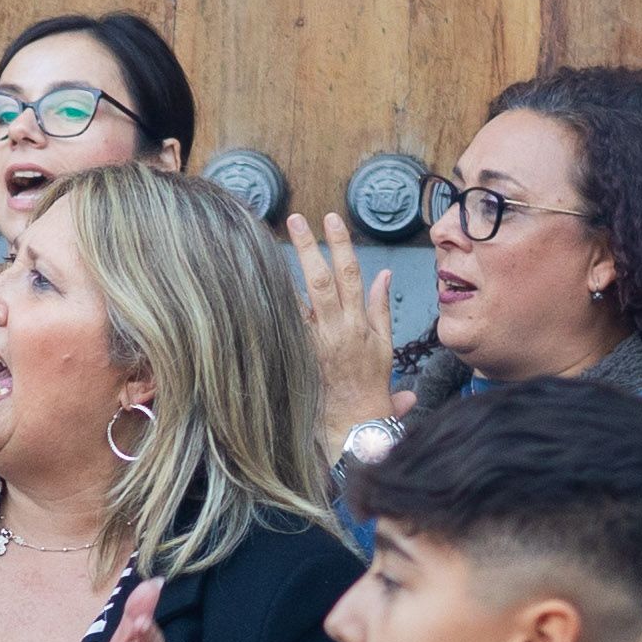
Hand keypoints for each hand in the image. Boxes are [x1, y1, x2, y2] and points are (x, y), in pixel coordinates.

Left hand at [287, 212, 414, 439]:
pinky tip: (256, 289)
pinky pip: (283, 328)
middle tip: (295, 220)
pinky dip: (272, 308)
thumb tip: (383, 273)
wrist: (354, 422)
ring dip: (283, 273)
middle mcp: (334, 330)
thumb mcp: (384, 343)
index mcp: (358, 323)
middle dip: (309, 247)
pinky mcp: (297, 358)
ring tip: (266, 246)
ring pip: (296, 302)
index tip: (331, 219)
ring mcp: (312, 344)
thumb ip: (379, 307)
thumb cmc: (370, 383)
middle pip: (320, 280)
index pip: (351, 274)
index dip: (341, 244)